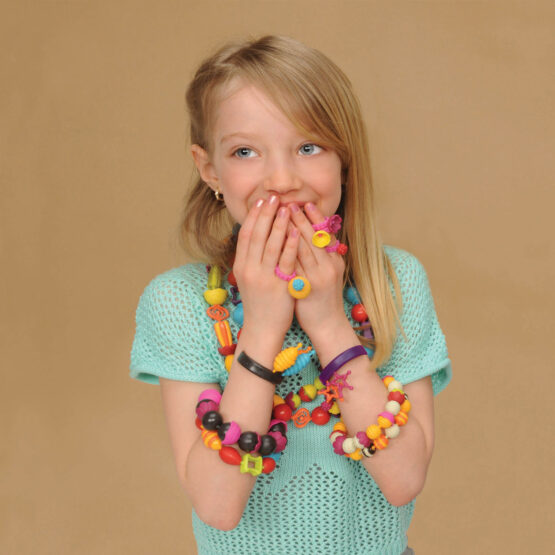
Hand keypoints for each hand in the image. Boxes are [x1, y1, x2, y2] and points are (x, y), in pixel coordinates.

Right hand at [233, 195, 299, 340]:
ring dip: (279, 225)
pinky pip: (285, 261)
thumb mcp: (248, 280)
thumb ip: (251, 259)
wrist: (262, 329)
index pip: (245, 235)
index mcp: (241, 266)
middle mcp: (249, 270)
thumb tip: (256, 237)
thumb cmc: (258, 304)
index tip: (260, 202)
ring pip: (271, 245)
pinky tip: (295, 232)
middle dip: (266, 214)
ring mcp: (264, 278)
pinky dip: (290, 245)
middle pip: (257, 236)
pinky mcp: (279, 286)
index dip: (253, 217)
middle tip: (273, 197)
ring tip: (286, 208)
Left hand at [288, 202, 350, 342]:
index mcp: (334, 260)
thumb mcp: (325, 274)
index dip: (316, 218)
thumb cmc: (322, 298)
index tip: (305, 204)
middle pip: (315, 238)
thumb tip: (305, 236)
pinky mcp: (309, 287)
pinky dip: (287, 253)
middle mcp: (330, 266)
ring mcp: (320, 277)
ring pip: (305, 249)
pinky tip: (277, 243)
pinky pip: (295, 267)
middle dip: (302, 220)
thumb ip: (319, 256)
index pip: (325, 235)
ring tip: (282, 218)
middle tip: (290, 204)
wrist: (327, 325)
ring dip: (293, 232)